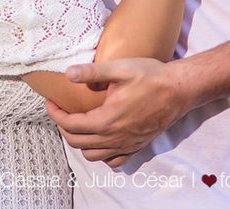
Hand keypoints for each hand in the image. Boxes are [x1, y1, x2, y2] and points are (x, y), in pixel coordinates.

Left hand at [45, 58, 191, 164]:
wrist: (179, 90)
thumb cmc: (150, 76)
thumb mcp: (120, 68)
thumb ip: (92, 71)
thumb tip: (67, 73)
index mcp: (106, 120)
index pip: (70, 125)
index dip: (55, 114)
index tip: (50, 101)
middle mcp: (114, 138)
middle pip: (77, 142)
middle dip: (63, 127)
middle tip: (60, 110)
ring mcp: (126, 145)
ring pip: (92, 155)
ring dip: (80, 142)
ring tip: (77, 123)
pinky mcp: (136, 146)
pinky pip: (113, 160)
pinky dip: (101, 153)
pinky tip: (99, 138)